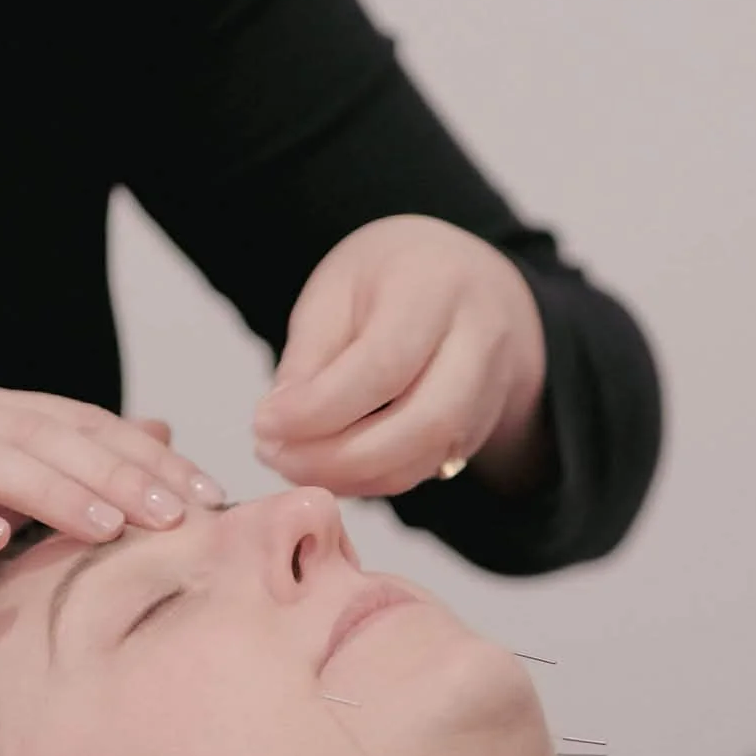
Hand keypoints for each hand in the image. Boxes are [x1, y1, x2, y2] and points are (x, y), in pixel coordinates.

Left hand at [253, 216, 548, 498]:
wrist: (467, 279)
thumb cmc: (391, 276)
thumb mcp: (337, 288)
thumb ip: (310, 353)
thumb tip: (279, 424)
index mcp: (437, 286)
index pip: (383, 364)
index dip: (319, 407)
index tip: (264, 424)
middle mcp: (480, 338)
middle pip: (423, 421)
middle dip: (340, 456)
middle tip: (276, 456)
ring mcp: (491, 387)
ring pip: (429, 455)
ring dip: (353, 476)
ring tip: (293, 463)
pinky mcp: (481, 426)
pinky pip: (428, 467)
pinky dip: (372, 479)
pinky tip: (329, 467)